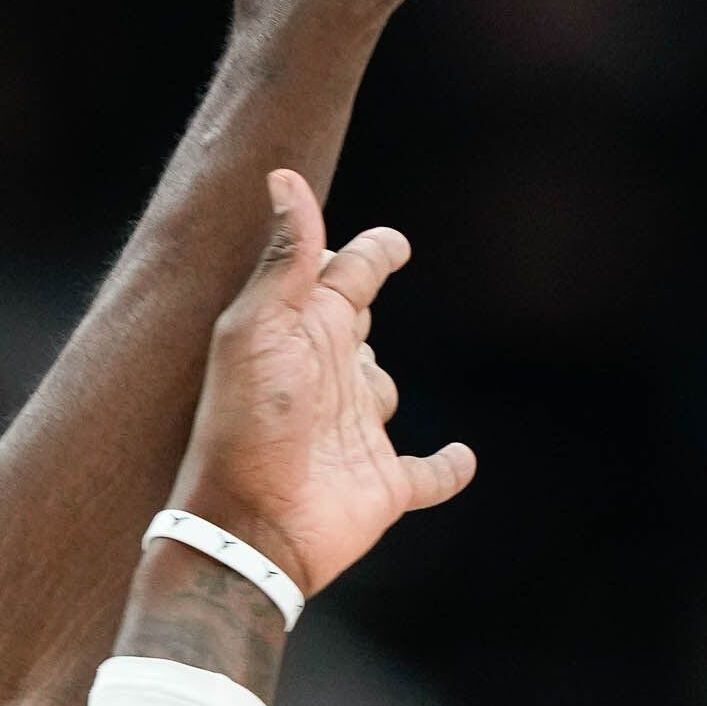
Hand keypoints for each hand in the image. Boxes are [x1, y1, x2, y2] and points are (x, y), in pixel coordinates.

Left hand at [171, 170, 472, 599]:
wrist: (250, 529)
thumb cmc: (246, 424)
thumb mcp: (258, 329)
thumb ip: (282, 257)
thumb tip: (283, 176)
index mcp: (301, 335)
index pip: (339, 276)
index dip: (365, 253)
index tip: (389, 243)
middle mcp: (327, 378)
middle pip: (358, 327)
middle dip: (363, 307)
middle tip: (369, 283)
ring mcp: (353, 432)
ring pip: (383, 392)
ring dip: (382, 389)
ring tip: (368, 396)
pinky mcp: (382, 485)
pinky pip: (429, 474)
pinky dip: (447, 467)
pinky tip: (460, 457)